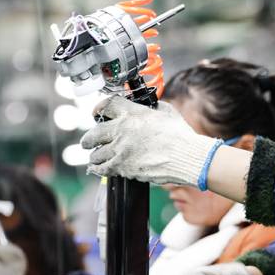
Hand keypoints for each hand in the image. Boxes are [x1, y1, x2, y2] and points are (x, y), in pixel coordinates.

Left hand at [80, 95, 218, 185]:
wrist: (186, 156)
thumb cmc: (180, 135)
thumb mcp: (166, 112)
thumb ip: (152, 108)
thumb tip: (148, 107)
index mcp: (132, 113)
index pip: (106, 105)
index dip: (99, 109)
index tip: (96, 114)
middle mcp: (122, 130)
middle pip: (93, 132)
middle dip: (90, 138)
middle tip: (89, 141)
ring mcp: (120, 150)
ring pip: (96, 153)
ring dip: (95, 155)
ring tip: (96, 156)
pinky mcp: (123, 167)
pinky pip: (102, 168)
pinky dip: (99, 168)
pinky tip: (98, 168)